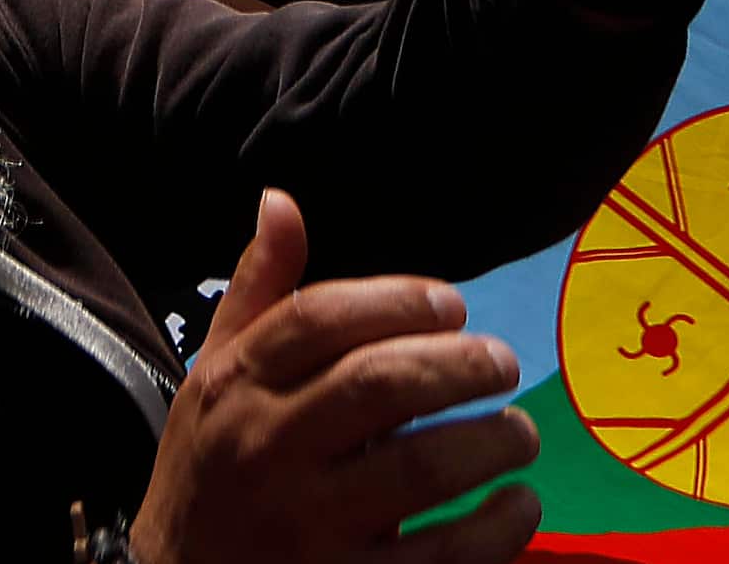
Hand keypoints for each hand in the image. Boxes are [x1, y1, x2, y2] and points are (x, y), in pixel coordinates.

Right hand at [129, 190, 534, 563]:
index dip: (397, 300)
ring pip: (421, 468)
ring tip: (519, 432)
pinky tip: (518, 503)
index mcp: (236, 386)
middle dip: (460, 365)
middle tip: (502, 363)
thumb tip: (281, 200)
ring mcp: (308, 524)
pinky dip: (497, 527)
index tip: (452, 304)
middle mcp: (267, 448)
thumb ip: (258, 294)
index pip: (319, 319)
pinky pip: (440, 557)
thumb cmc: (210, 469)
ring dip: (491, 441)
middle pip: (379, 385)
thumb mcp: (215, 377)